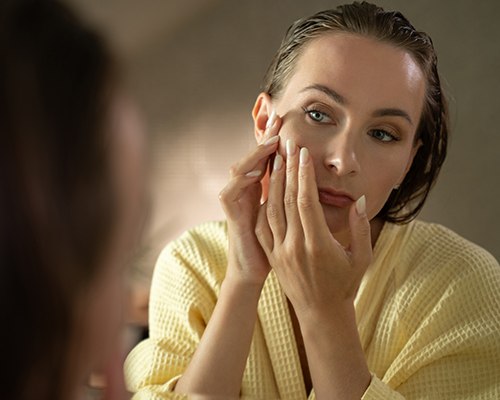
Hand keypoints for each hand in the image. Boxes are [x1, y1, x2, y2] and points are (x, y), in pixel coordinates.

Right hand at [219, 112, 280, 285]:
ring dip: (255, 155)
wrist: (254, 270)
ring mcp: (236, 202)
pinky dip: (242, 180)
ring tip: (272, 141)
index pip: (267, 159)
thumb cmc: (275, 245)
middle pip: (252, 158)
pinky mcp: (231, 216)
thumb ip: (294, 198)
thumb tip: (315, 181)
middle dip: (264, 138)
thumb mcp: (287, 216)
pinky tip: (257, 169)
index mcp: (261, 190)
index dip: (277, 141)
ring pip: (240, 170)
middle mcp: (246, 191)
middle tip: (278, 117)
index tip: (289, 122)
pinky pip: (231, 193)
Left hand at [255, 139, 371, 317]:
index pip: (307, 201)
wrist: (321, 313)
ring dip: (273, 183)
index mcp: (317, 244)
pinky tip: (267, 189)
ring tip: (276, 160)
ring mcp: (280, 251)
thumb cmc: (345, 285)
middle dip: (287, 170)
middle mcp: (294, 246)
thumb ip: (360, 228)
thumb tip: (359, 199)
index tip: (303, 154)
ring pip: (272, 210)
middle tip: (288, 146)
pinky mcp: (272, 256)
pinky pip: (263, 226)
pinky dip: (264, 205)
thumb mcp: (362, 258)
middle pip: (287, 200)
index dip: (303, 175)